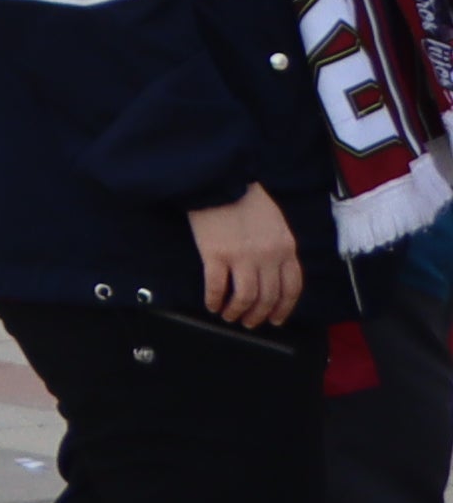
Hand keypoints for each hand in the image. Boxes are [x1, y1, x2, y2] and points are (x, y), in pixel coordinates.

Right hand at [194, 181, 304, 329]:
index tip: (275, 318)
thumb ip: (278, 248)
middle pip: (268, 297)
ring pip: (245, 298)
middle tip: (249, 322)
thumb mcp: (275, 223)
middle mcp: (268, 257)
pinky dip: (214, 300)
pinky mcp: (215, 255)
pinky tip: (211, 305)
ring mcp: (242, 257)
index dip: (283, 308)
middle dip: (259, 315)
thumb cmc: (245, 198)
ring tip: (229, 316)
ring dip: (237, 312)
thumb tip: (272, 274)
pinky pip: (217, 287)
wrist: (220, 179)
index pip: (291, 288)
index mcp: (286, 248)